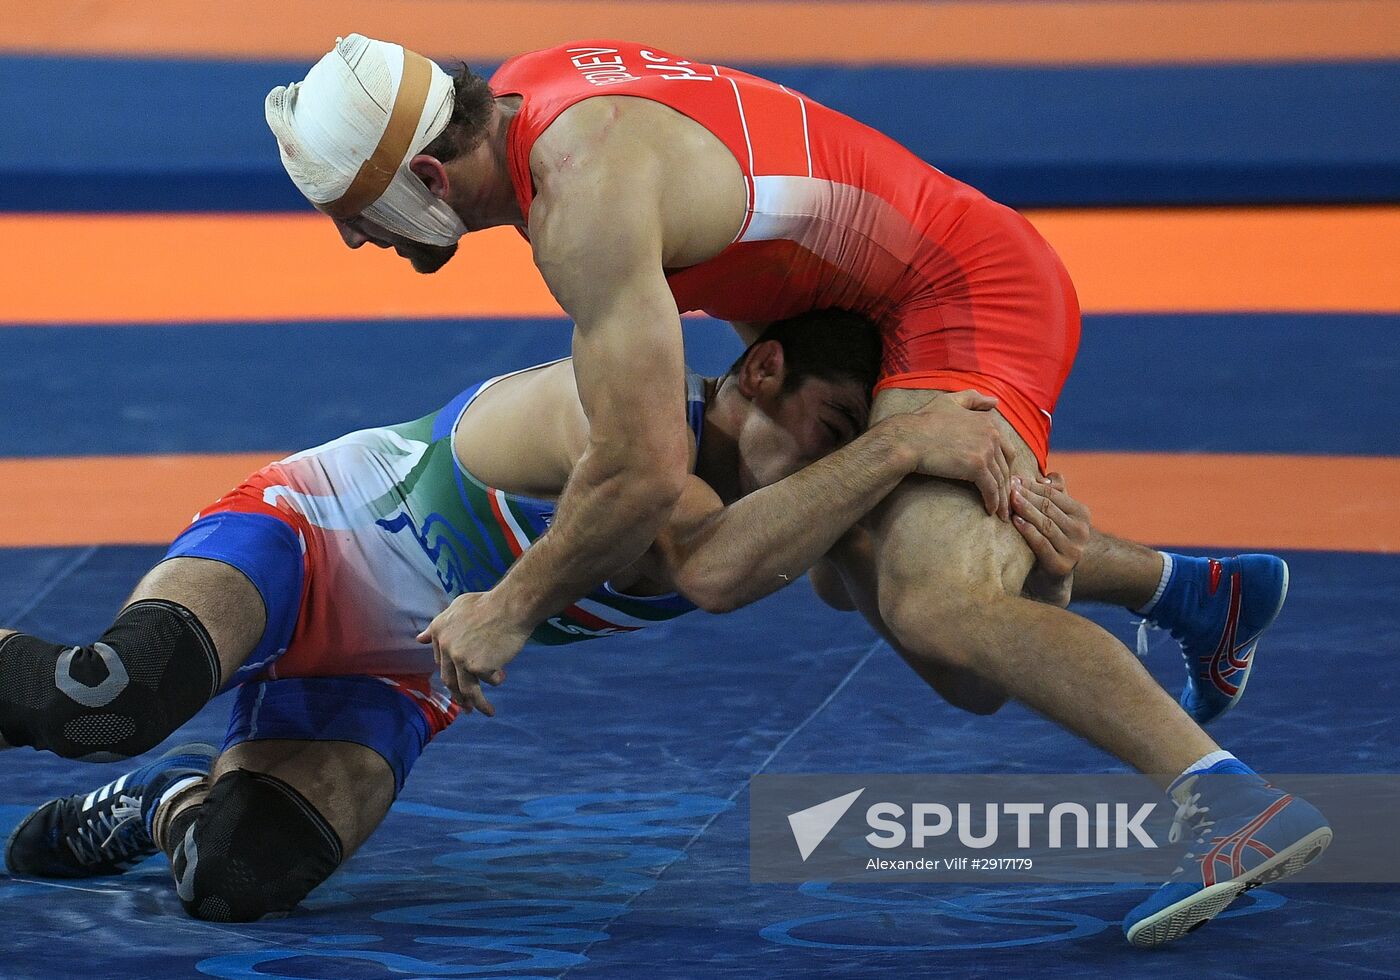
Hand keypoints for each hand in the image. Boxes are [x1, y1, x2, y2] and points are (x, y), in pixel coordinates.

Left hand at [416, 591, 532, 715]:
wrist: (509, 606)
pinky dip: (496, 679)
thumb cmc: (489, 603)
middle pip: (449, 679)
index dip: (452, 670)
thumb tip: (419, 639)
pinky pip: (488, 680)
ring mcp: (460, 658)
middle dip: (458, 696)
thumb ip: (439, 624)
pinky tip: (503, 674)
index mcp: (439, 631)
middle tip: (466, 707)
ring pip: (466, 688)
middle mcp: (445, 646)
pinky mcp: (477, 667)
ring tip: (487, 711)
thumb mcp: (458, 607)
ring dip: (477, 703)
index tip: (459, 681)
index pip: (441, 660)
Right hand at [889, 389, 1017, 519]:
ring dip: (1002, 497)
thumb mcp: (949, 401)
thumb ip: (973, 399)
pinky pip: (990, 488)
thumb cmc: (923, 421)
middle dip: (1006, 484)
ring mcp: (985, 450)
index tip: (1003, 479)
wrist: (908, 439)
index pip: (1006, 448)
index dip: (1005, 465)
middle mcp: (991, 434)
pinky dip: (993, 501)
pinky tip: (990, 511)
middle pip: (1006, 466)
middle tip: (1006, 500)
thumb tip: (995, 402)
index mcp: (987, 421)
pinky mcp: (977, 467)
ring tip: (1001, 512)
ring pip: (1000, 479)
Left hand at [1012, 472, 1090, 606]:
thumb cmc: (1050, 538)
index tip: (1014, 478)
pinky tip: (1015, 521)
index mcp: (1082, 514)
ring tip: (1010, 500)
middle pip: (1049, 508)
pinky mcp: (1061, 565)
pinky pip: (1041, 543)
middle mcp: (1082, 531)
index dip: (1033, 485)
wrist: (1051, 577)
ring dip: (1026, 510)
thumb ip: (1055, 493)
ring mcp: (1073, 549)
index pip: (1054, 494)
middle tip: (1008, 486)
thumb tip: (1047, 476)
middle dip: (1027, 495)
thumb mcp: (1056, 514)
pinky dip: (1028, 531)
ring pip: (1045, 524)